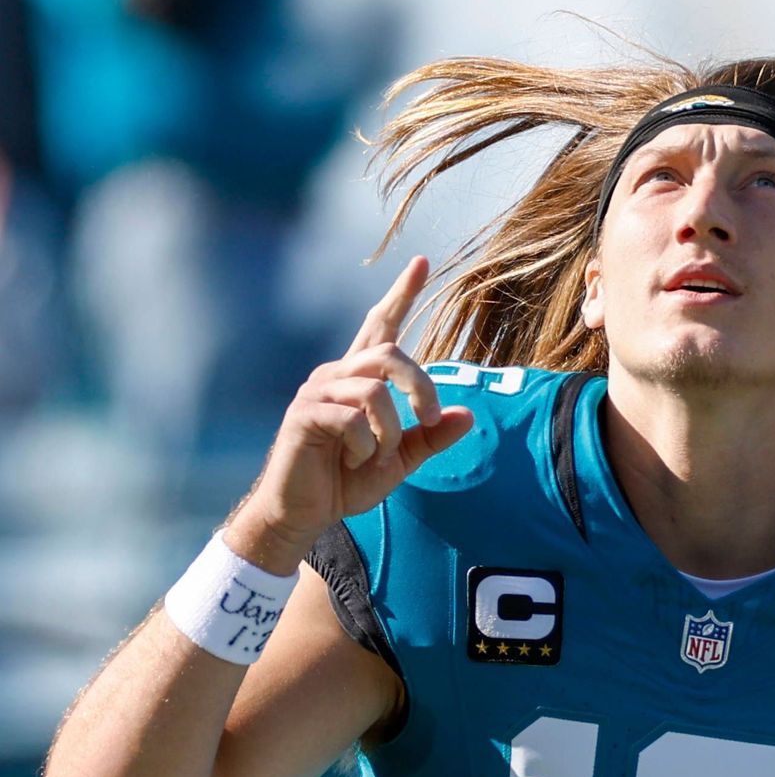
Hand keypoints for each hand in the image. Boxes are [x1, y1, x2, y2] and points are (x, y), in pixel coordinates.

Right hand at [226, 255, 473, 570]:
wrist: (304, 514)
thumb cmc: (345, 483)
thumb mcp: (398, 462)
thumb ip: (429, 438)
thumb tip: (468, 415)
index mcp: (358, 379)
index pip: (381, 325)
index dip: (401, 294)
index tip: (423, 262)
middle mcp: (336, 375)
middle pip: (390, 353)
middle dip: (420, 386)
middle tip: (428, 420)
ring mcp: (317, 392)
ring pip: (374, 389)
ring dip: (389, 430)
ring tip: (377, 457)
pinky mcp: (304, 414)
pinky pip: (353, 419)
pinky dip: (366, 448)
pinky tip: (353, 462)